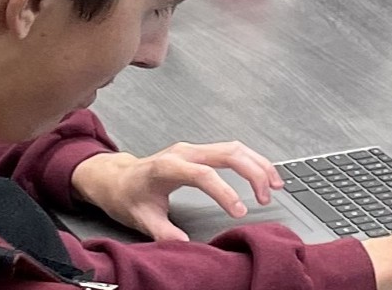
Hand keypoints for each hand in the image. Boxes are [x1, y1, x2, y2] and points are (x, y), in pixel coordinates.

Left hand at [71, 141, 283, 242]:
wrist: (116, 178)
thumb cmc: (127, 195)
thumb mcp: (140, 217)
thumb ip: (162, 230)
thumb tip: (184, 242)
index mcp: (168, 166)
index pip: (204, 174)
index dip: (224, 192)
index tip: (239, 211)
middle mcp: (185, 152)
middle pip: (228, 153)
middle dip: (252, 173)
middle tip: (266, 197)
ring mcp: (194, 149)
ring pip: (234, 148)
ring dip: (257, 164)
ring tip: (275, 184)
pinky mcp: (201, 152)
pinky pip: (232, 150)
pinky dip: (251, 160)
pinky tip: (263, 173)